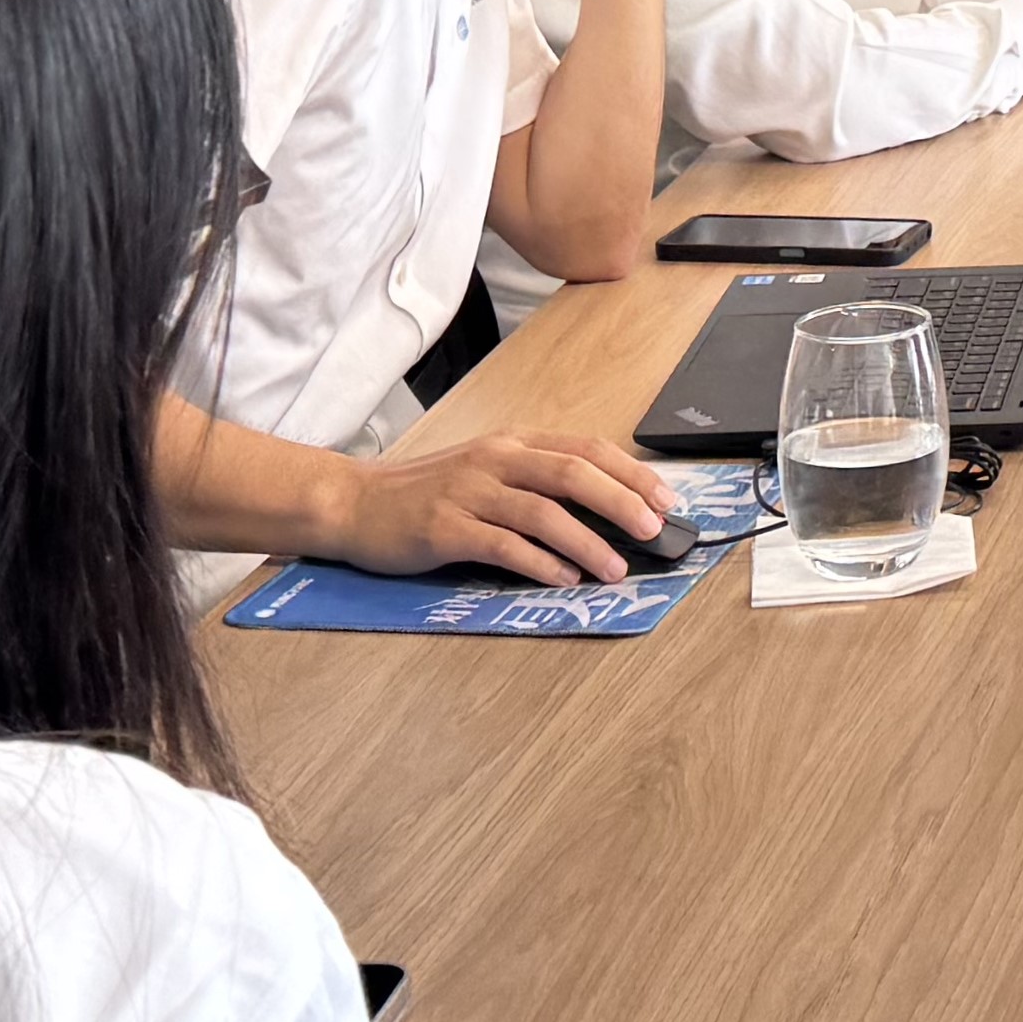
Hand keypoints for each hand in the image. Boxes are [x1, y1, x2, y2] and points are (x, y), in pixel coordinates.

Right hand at [322, 431, 673, 584]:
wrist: (355, 503)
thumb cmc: (427, 493)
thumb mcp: (488, 473)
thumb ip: (537, 485)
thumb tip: (605, 513)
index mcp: (513, 442)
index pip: (586, 449)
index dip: (631, 473)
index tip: (667, 499)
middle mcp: (495, 459)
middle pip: (573, 472)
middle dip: (622, 501)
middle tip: (655, 529)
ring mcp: (469, 492)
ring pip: (542, 511)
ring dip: (587, 541)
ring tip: (616, 569)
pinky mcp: (445, 528)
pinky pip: (502, 545)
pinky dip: (539, 563)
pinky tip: (563, 579)